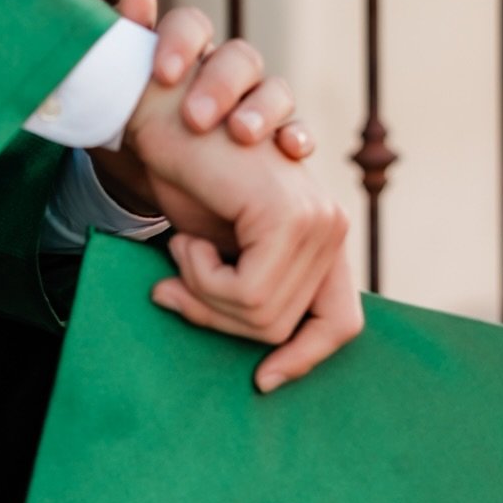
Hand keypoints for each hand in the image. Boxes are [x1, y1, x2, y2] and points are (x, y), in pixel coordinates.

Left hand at [116, 0, 312, 162]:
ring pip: (274, 90)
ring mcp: (255, 104)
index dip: (180, 42)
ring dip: (261, 109)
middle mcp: (225, 72)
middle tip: (195, 118)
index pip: (191, 26)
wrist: (151, 183)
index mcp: (185, 53)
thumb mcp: (115, 100)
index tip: (163, 75)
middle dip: (219, 84)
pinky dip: (297, 136)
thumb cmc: (133, 132)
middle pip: (239, 57)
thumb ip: (119, 52)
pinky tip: (290, 149)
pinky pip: (298, 131)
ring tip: (242, 134)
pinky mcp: (276, 142)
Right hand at [121, 75, 362, 390]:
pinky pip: (245, 292)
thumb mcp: (221, 251)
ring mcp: (315, 219)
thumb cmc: (187, 181)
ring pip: (262, 314)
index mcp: (326, 235)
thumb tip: (263, 373)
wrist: (160, 121)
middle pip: (285, 326)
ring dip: (203, 291)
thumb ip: (250, 293)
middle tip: (174, 285)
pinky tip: (187, 239)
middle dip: (220, 318)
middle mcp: (332, 225)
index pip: (341, 321)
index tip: (262, 381)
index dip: (303, 359)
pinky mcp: (285, 215)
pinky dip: (200, 276)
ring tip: (183, 249)